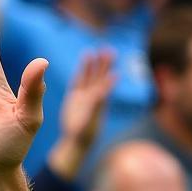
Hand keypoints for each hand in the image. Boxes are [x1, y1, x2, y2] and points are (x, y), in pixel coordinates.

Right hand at [50, 49, 114, 174]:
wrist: (76, 140)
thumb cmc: (84, 134)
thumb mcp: (89, 121)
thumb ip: (95, 107)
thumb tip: (101, 93)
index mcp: (99, 104)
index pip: (105, 88)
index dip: (109, 79)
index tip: (115, 70)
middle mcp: (94, 98)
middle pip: (101, 78)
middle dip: (105, 65)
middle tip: (111, 51)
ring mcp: (85, 95)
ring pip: (91, 76)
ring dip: (95, 64)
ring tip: (98, 50)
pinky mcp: (76, 95)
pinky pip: (80, 78)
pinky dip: (84, 68)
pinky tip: (87, 57)